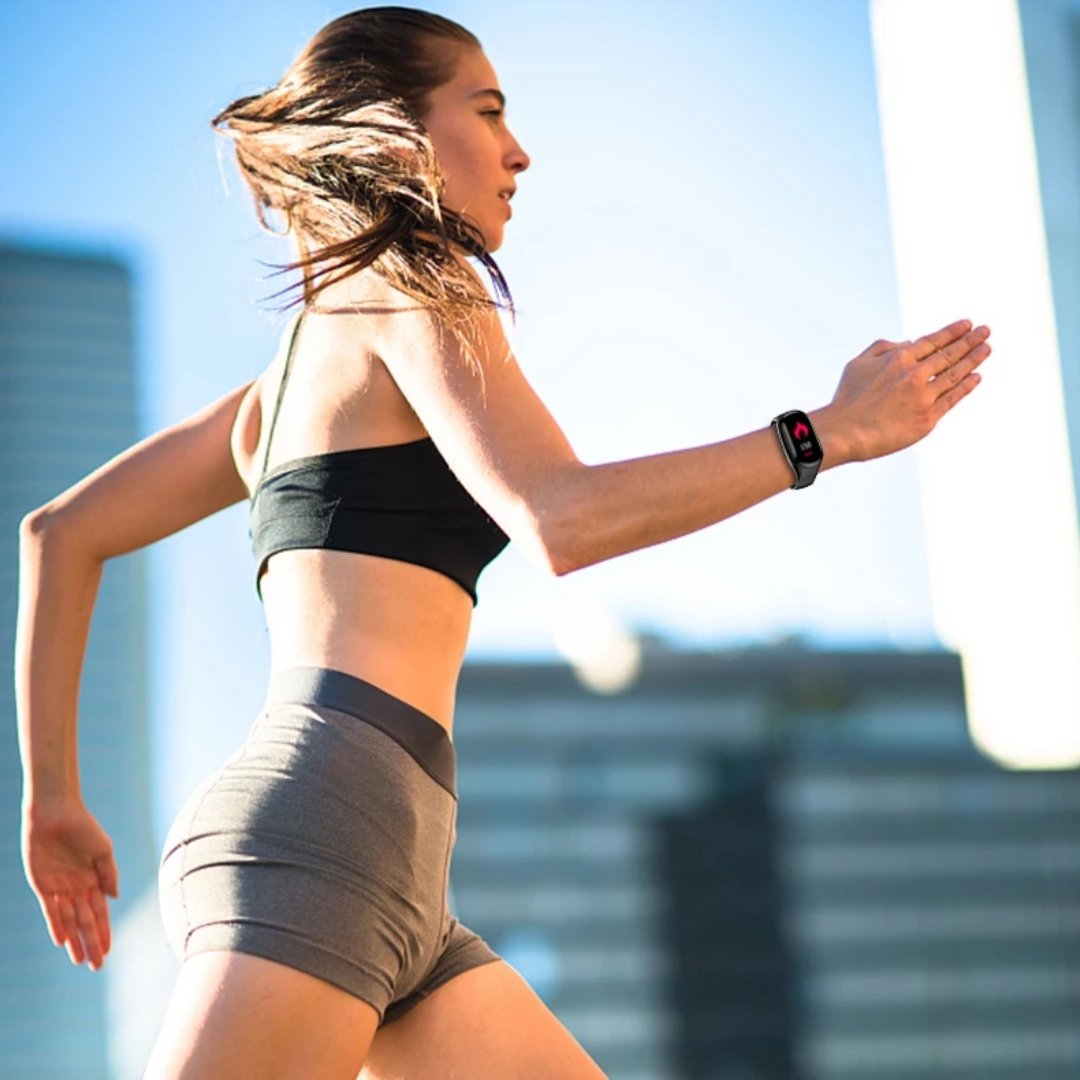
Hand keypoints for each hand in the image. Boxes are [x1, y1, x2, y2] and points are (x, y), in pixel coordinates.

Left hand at [20, 799, 118, 970]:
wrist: (55, 813)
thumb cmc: (83, 827)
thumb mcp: (103, 849)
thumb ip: (109, 874)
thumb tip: (115, 898)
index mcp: (95, 880)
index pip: (101, 913)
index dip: (104, 932)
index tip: (109, 951)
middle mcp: (78, 888)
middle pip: (85, 922)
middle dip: (91, 944)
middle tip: (98, 966)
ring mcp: (60, 888)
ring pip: (68, 921)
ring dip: (74, 941)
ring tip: (80, 961)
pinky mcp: (42, 885)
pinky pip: (49, 911)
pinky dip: (56, 925)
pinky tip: (61, 940)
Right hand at [829, 318, 991, 461]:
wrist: (846, 432)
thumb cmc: (848, 398)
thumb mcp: (857, 364)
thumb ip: (882, 348)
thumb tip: (908, 341)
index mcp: (899, 358)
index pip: (933, 341)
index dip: (952, 331)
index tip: (968, 324)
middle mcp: (915, 374)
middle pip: (949, 354)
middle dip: (970, 340)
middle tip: (985, 331)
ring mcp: (924, 396)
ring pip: (955, 374)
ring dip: (973, 359)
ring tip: (986, 348)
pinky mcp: (928, 418)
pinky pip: (953, 398)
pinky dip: (966, 386)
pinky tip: (976, 376)